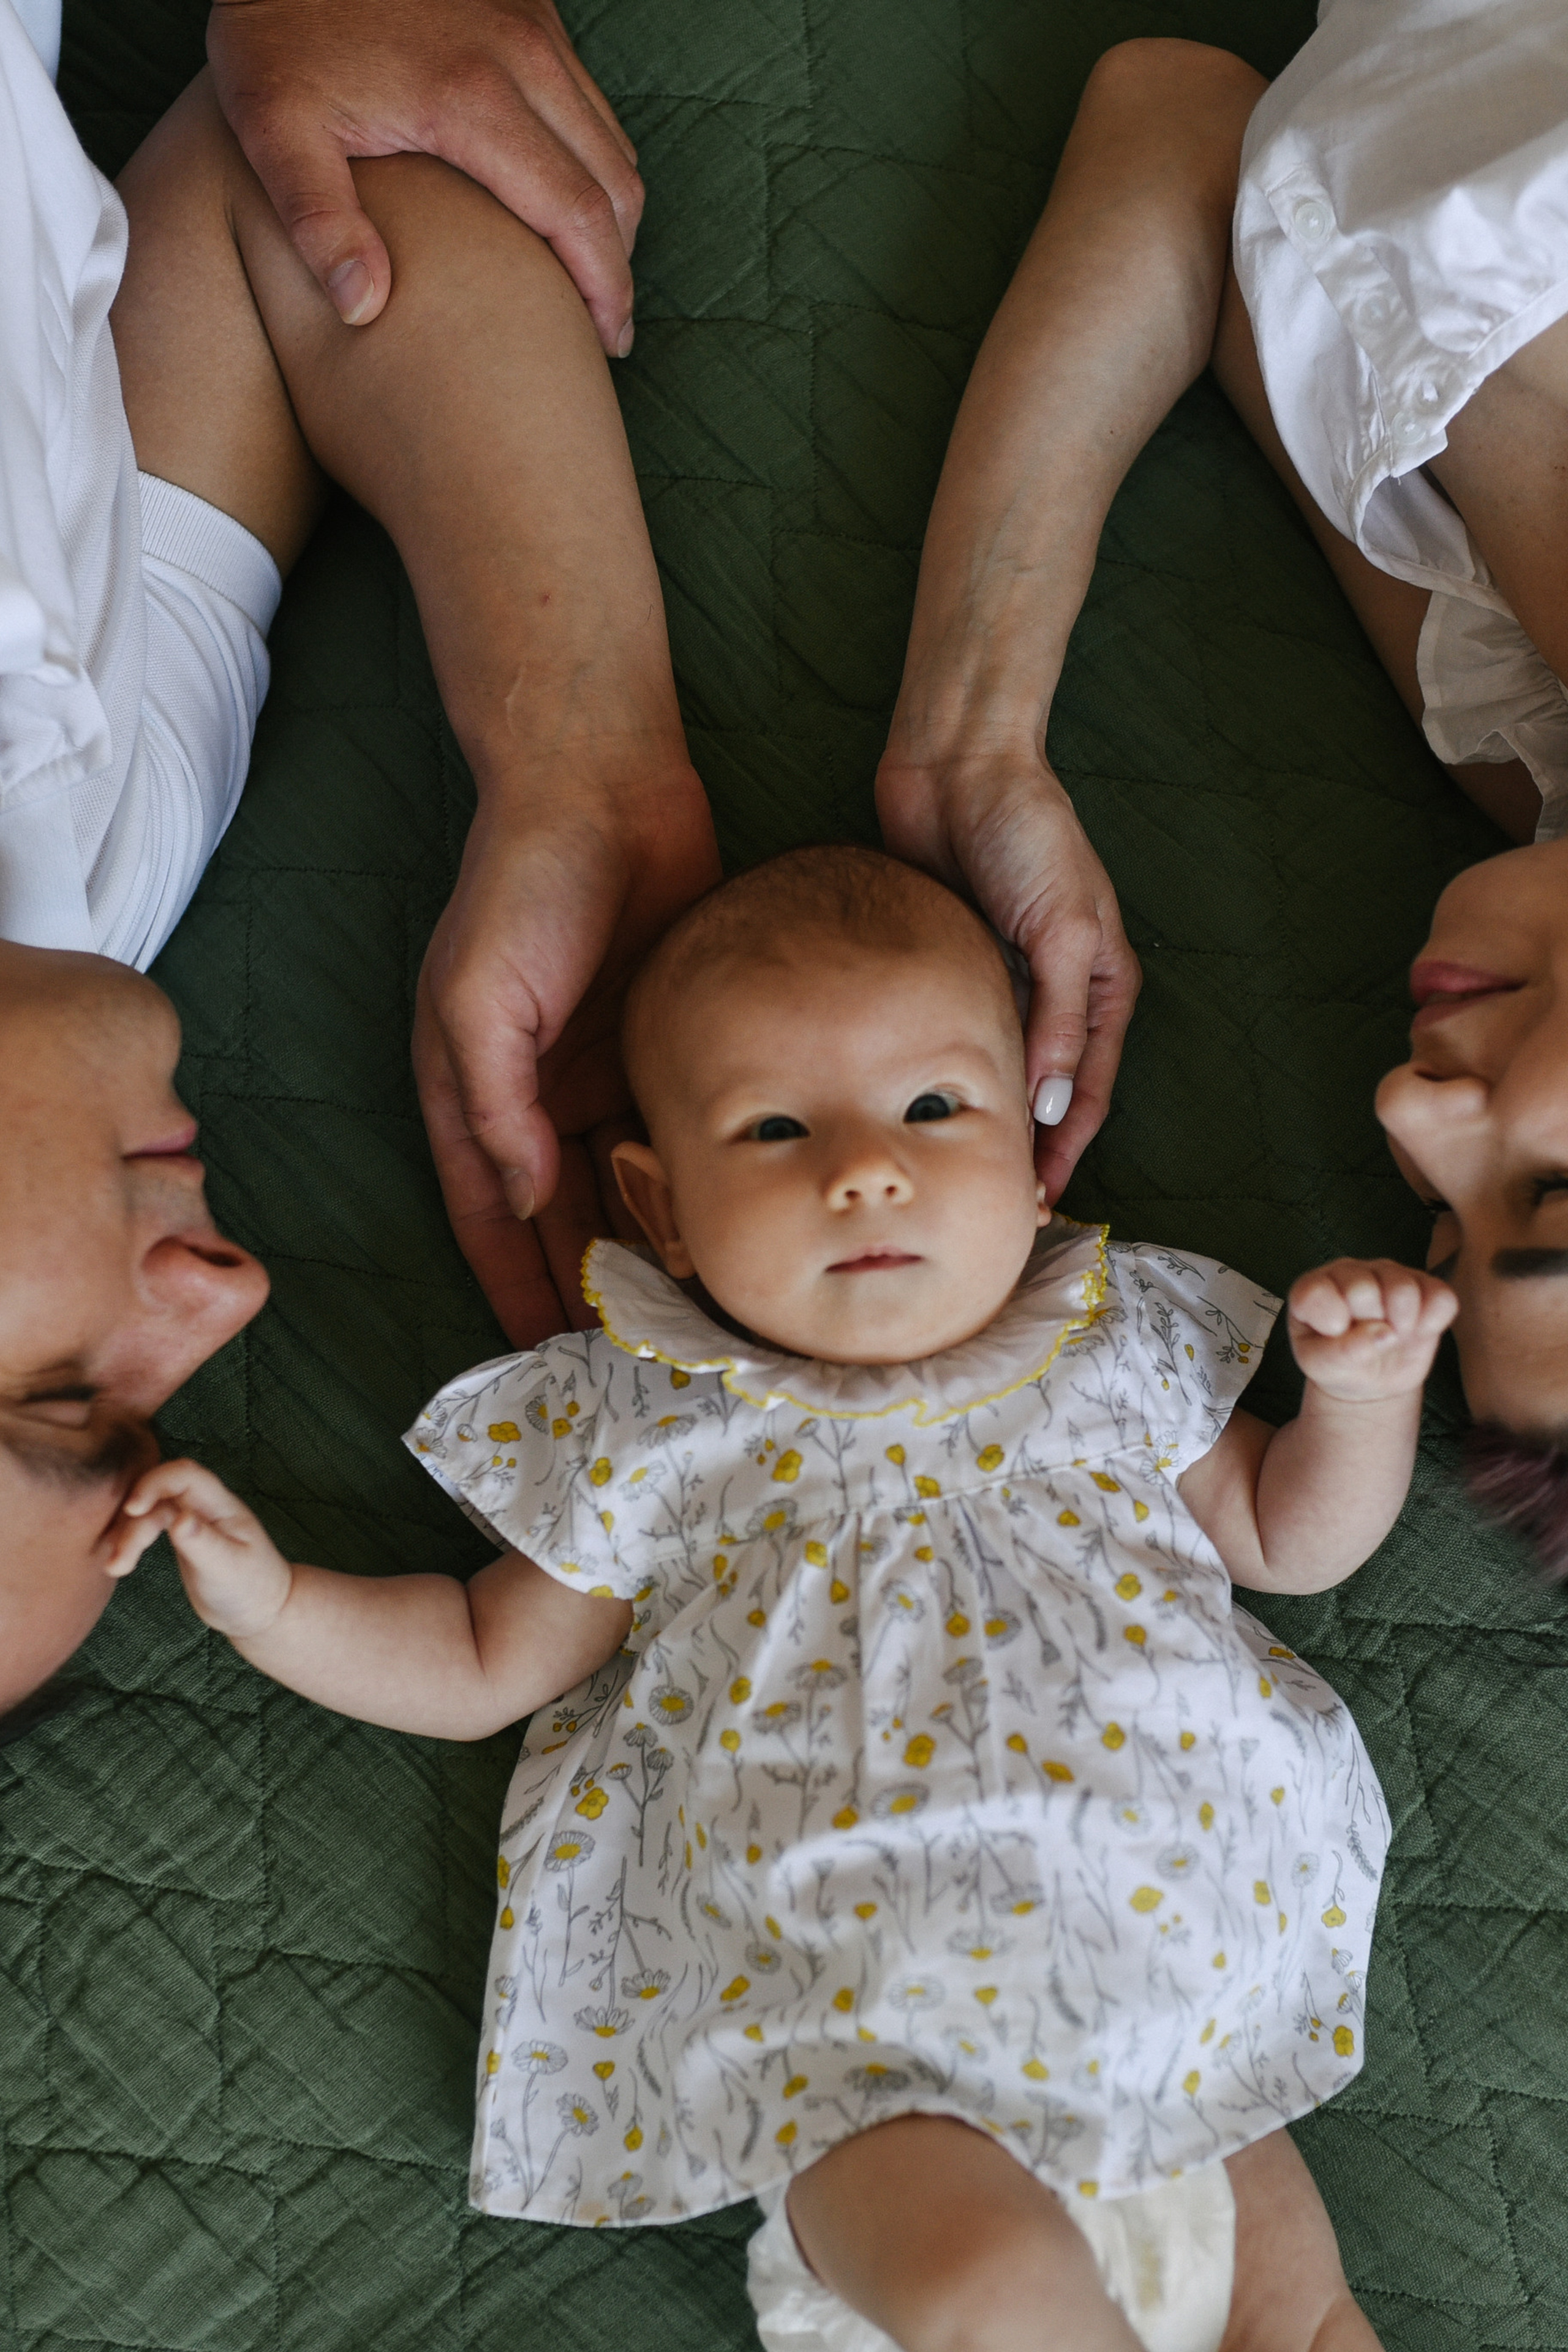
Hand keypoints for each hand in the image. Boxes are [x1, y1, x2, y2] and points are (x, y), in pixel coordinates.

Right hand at [107, 1459, 294, 1638]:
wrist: (258, 1609)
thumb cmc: (251, 1587)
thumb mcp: (228, 1569)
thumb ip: (203, 1543)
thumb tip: (179, 1519)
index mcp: (222, 1506)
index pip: (185, 1475)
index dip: (155, 1482)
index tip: (132, 1509)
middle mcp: (205, 1506)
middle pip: (159, 1494)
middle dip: (133, 1520)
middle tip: (118, 1559)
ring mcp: (191, 1519)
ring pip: (149, 1512)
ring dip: (127, 1535)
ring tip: (114, 1569)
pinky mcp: (181, 1537)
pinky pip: (148, 1527)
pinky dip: (131, 1542)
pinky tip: (117, 1563)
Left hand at [207, 0, 643, 348]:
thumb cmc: (278, 35)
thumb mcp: (274, 127)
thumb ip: (317, 219)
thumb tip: (363, 308)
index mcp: (472, 97)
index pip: (577, 214)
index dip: (602, 290)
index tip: (603, 344)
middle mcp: (521, 55)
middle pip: (615, 184)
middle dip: (618, 266)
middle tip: (602, 330)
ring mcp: (532, 26)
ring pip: (613, 144)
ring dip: (612, 218)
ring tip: (588, 278)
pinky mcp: (529, 10)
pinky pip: (591, 104)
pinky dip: (595, 166)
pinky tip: (563, 207)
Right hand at [414, 767, 721, 1348]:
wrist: (604, 783)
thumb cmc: (522, 882)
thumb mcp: (479, 993)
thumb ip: (495, 1102)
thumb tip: (524, 1198)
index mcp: (475, 1088)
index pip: (490, 1213)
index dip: (512, 1283)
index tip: (538, 1355)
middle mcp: (538, 1093)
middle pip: (562, 1214)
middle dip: (584, 1284)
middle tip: (624, 1359)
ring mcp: (605, 1071)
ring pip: (626, 1184)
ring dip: (646, 1247)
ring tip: (683, 1318)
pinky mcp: (667, 1046)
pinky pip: (681, 1134)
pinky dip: (696, 1185)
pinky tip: (729, 1237)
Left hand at [876, 746, 1140, 1200]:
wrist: (959, 767)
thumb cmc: (1027, 834)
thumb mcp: (1063, 928)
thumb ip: (1061, 1017)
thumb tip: (1052, 1104)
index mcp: (1102, 985)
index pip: (1088, 1088)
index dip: (1066, 1147)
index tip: (1038, 1200)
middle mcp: (1056, 993)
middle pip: (1044, 1091)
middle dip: (1026, 1149)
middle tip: (993, 1206)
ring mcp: (1003, 983)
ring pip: (998, 1072)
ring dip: (983, 1120)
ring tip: (956, 1175)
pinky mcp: (954, 968)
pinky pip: (954, 1036)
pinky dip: (945, 1076)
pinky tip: (920, 1114)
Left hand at [1287, 1258, 1457, 1402]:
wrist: (1371, 1376)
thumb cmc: (1338, 1365)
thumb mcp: (1323, 1366)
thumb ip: (1341, 1352)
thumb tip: (1383, 1333)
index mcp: (1314, 1288)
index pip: (1317, 1291)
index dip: (1331, 1319)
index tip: (1335, 1335)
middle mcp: (1350, 1272)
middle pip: (1364, 1289)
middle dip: (1367, 1326)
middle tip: (1366, 1340)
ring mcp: (1390, 1274)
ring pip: (1404, 1288)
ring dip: (1402, 1325)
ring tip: (1392, 1339)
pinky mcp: (1426, 1286)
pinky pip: (1441, 1297)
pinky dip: (1433, 1322)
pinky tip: (1418, 1333)